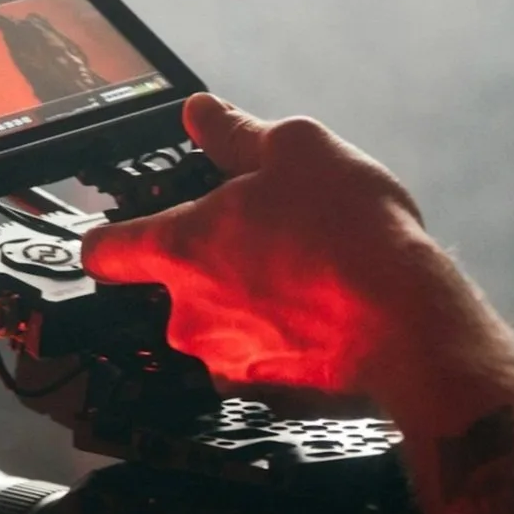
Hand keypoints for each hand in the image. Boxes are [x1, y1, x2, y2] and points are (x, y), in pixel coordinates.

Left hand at [81, 94, 448, 393]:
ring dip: (250, 308)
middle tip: (270, 243)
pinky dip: (285, 345)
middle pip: (177, 289)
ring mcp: (228, 363)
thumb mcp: (297, 149)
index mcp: (181, 249)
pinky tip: (326, 322)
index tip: (126, 236)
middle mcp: (190, 316)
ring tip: (307, 283)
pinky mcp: (270, 399)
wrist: (409, 326)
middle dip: (214, 268)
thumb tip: (200, 113)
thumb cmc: (350, 234)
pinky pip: (264, 364)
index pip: (105, 251)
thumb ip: (235, 133)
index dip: (112, 239)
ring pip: (223, 329)